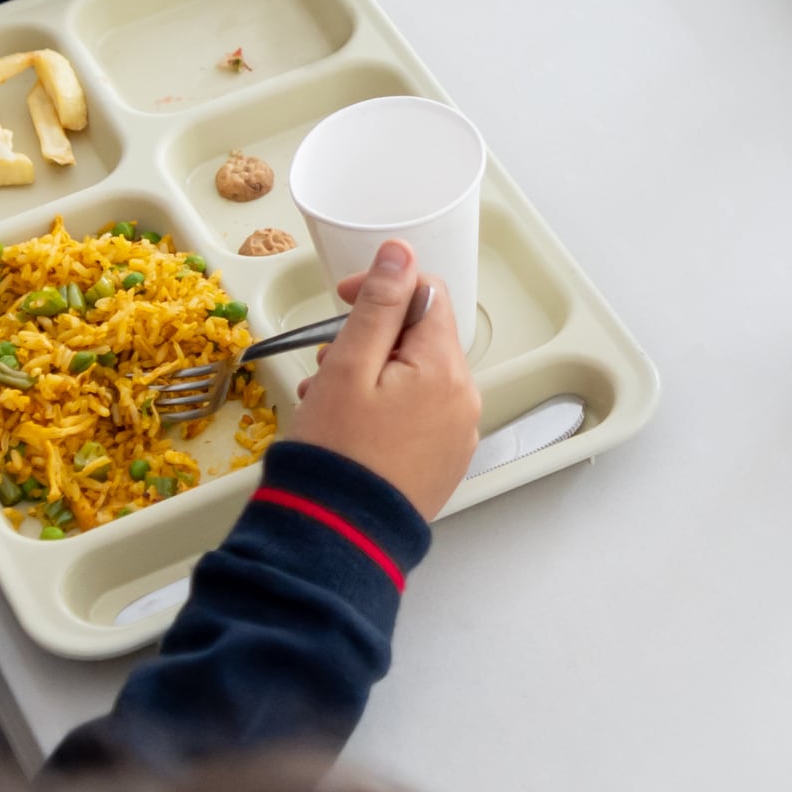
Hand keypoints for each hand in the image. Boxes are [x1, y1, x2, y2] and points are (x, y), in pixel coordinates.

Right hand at [278, 240, 480, 519]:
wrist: (338, 537)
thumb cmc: (337, 453)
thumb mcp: (349, 365)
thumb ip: (379, 305)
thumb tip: (402, 254)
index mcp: (446, 369)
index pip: (427, 294)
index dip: (382, 289)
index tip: (343, 302)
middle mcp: (464, 401)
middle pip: (422, 339)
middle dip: (371, 340)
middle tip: (326, 364)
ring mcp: (458, 436)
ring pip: (416, 379)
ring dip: (372, 375)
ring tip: (327, 400)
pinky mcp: (443, 463)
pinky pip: (419, 417)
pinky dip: (385, 410)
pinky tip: (349, 428)